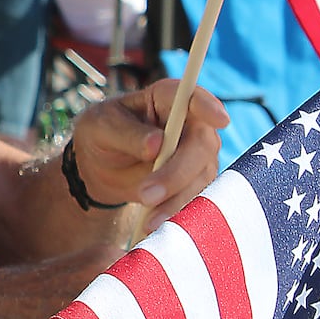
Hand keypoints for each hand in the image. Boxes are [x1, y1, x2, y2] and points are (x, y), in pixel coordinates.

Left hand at [68, 79, 226, 228]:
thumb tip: (156, 144)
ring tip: (147, 216)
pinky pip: (197, 196)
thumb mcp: (100, 127)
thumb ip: (126, 133)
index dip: (208, 106)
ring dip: (175, 197)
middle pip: (201, 144)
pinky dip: (176, 211)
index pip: (192, 96)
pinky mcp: (197, 179)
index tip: (219, 119)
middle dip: (177, 172)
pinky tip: (154, 222)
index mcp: (165, 98)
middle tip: (146, 194)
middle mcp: (190, 122)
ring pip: (201, 174)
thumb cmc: (101, 134)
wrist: (102, 166)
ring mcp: (197, 152)